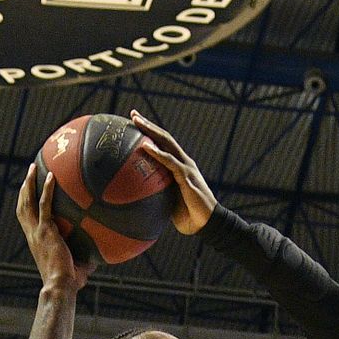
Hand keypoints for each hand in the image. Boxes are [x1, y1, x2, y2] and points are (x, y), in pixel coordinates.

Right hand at [18, 165, 90, 290]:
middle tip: (30, 173)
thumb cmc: (68, 283)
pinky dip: (46, 189)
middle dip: (24, 188)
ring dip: (30, 183)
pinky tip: (52, 176)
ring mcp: (37, 231)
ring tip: (34, 167)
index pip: (27, 219)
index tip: (28, 193)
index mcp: (36, 241)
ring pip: (28, 201)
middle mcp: (32, 234)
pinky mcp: (46, 231)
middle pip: (23, 206)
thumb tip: (100, 257)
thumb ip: (85, 260)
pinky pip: (45, 205)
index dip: (26, 205)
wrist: (60, 286)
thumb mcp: (77, 268)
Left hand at [128, 111, 215, 233]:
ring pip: (166, 143)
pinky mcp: (187, 176)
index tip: (135, 123)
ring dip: (151, 131)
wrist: (206, 224)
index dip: (150, 133)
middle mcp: (183, 162)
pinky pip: (170, 162)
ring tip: (136, 122)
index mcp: (179, 167)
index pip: (164, 145)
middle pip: (164, 138)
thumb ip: (158, 193)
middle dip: (148, 125)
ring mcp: (186, 167)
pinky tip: (145, 146)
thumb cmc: (188, 217)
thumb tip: (139, 196)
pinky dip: (157, 153)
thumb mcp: (169, 202)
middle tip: (133, 114)